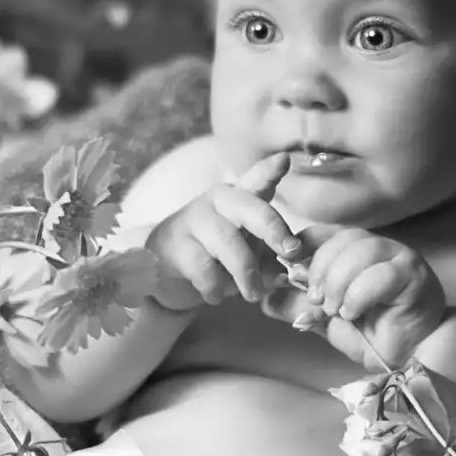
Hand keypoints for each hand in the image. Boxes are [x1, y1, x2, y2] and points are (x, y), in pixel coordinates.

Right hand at [143, 152, 303, 311]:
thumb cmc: (215, 252)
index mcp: (241, 197)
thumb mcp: (246, 251)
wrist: (164, 263)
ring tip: (252, 294)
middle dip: (275, 230)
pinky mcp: (175, 244)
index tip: (284, 159)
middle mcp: (218, 201)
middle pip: (251, 209)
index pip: (256, 179)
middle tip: (291, 253)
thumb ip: (267, 259)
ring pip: (229, 244)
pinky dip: (216, 288)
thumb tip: (283, 276)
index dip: (270, 170)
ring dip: (247, 274)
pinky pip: (204, 269)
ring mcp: (194, 219)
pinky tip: (215, 295)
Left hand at [263, 226, 447, 366]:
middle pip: (341, 238)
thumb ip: (299, 308)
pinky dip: (359, 295)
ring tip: (337, 310)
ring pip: (360, 251)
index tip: (289, 271)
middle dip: (320, 270)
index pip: (322, 232)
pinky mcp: (415, 275)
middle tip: (317, 300)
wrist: (413, 357)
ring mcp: (400, 258)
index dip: (301, 247)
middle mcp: (380, 248)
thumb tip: (264, 299)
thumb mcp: (326, 322)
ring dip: (339, 283)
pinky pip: (381, 274)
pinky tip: (354, 313)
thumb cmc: (376, 336)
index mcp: (356, 252)